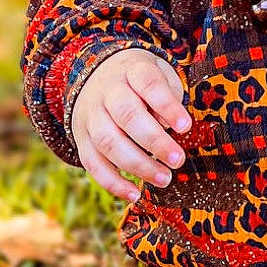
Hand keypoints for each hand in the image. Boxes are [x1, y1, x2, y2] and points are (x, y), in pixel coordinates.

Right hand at [70, 48, 190, 201]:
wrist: (97, 75)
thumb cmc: (140, 82)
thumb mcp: (158, 75)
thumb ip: (167, 97)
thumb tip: (167, 126)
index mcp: (131, 71)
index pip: (148, 84)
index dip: (167, 105)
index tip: (185, 126)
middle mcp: (107, 91)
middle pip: (127, 115)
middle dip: (154, 141)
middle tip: (178, 160)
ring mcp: (90, 115)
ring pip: (108, 141)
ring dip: (137, 165)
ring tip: (164, 179)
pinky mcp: (81, 138)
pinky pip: (92, 163)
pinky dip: (112, 183)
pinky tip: (135, 195)